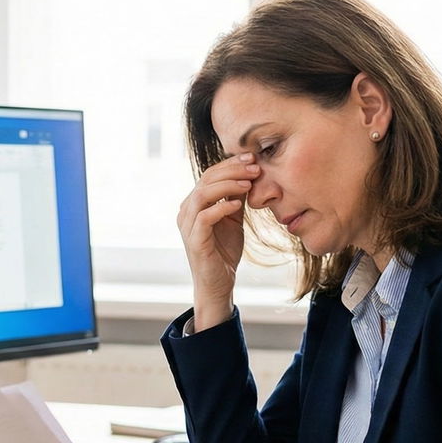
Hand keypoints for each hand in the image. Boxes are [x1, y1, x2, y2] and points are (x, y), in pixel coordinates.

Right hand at [176, 154, 257, 330]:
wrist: (218, 283)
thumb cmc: (224, 251)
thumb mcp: (233, 219)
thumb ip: (235, 198)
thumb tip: (248, 174)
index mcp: (193, 204)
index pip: (209, 175)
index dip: (230, 164)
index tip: (252, 159)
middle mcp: (186, 211)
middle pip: (206, 180)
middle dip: (232, 170)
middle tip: (255, 168)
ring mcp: (187, 226)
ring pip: (203, 194)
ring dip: (228, 185)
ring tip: (249, 183)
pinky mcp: (194, 240)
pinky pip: (205, 217)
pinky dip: (222, 207)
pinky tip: (238, 205)